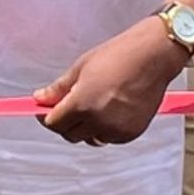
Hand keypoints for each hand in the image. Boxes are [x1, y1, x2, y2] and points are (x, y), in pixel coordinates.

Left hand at [37, 20, 185, 145]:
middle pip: (70, 135)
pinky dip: (106, 129)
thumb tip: (40, 98)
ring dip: (87, 128)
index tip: (47, 110)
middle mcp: (98, 121)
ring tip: (95, 106)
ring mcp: (116, 129)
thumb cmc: (119, 56)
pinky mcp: (131, 133)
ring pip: (90, 138)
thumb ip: (59, 88)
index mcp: (81, 104)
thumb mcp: (81, 68)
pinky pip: (110, 138)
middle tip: (70, 106)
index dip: (47, 117)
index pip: (53, 124)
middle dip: (65, 123)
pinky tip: (111, 110)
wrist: (152, 56)